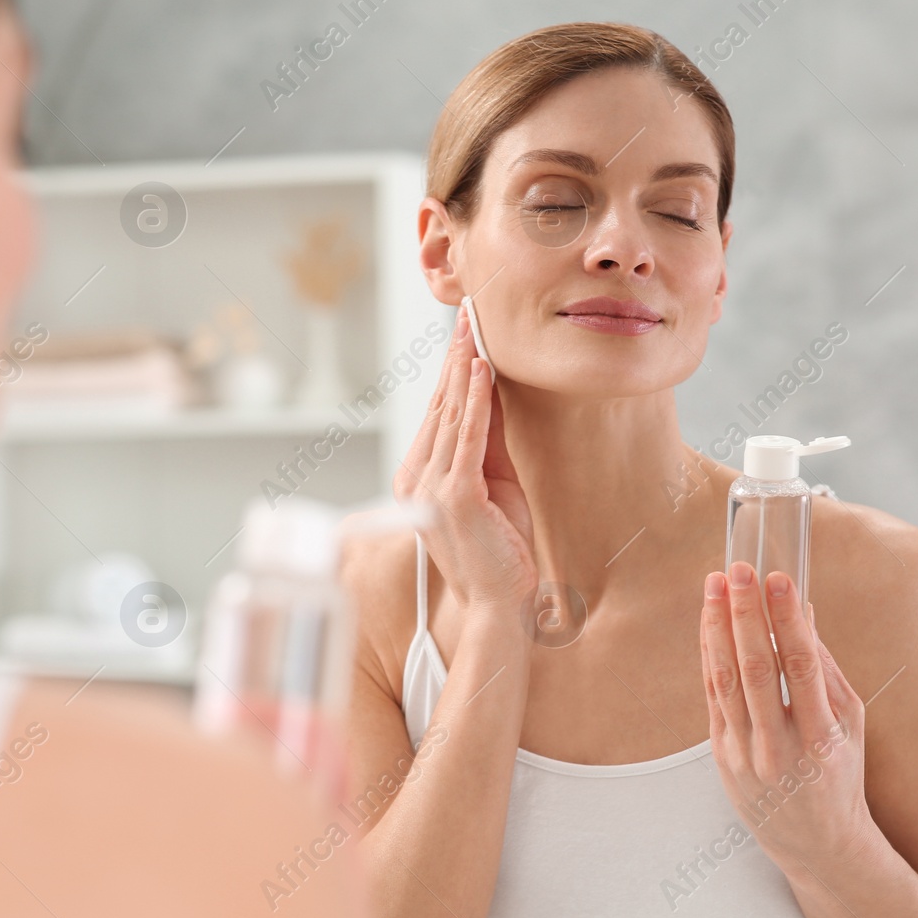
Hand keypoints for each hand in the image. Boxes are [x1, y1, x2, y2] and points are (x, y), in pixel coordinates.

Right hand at [392, 312, 535, 621]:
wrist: (501, 604)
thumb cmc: (501, 550)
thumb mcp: (495, 484)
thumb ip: (488, 441)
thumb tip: (491, 392)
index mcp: (418, 477)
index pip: (438, 412)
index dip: (452, 369)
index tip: (464, 331)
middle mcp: (416, 478)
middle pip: (440, 404)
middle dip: (456, 355)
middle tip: (467, 313)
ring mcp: (431, 488)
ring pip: (451, 413)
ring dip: (464, 366)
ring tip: (474, 328)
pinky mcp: (456, 496)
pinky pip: (467, 436)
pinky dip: (475, 400)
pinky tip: (481, 370)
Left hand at [699, 562, 874, 873]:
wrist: (817, 844)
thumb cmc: (840, 776)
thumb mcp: (850, 726)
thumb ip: (827, 670)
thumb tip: (805, 612)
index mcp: (822, 739)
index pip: (802, 667)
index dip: (787, 619)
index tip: (778, 578)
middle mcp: (780, 748)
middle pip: (755, 669)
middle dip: (744, 612)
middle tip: (738, 570)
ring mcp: (745, 754)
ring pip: (724, 680)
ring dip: (717, 626)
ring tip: (714, 585)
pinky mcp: (721, 757)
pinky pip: (712, 696)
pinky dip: (709, 655)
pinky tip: (708, 623)